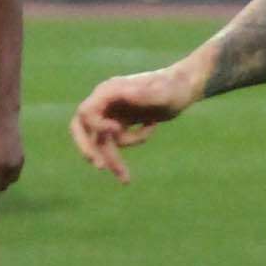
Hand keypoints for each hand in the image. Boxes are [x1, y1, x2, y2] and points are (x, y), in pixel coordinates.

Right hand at [70, 63, 202, 181]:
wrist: (184, 88)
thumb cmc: (174, 86)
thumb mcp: (164, 92)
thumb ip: (145, 93)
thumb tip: (125, 93)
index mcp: (110, 91)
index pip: (87, 111)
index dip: (96, 125)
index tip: (117, 129)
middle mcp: (106, 102)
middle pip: (81, 127)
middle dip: (87, 147)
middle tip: (99, 166)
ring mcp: (112, 114)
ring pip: (100, 142)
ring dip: (112, 160)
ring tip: (126, 179)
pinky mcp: (121, 124)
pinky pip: (114, 144)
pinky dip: (125, 151)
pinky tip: (150, 131)